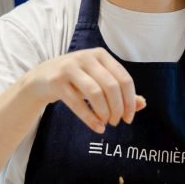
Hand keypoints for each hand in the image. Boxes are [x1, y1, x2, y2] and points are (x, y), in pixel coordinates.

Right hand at [27, 47, 145, 133]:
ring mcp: (70, 68)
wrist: (42, 78)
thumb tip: (142, 103)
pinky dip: (90, 118)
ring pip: (95, 93)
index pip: (124, 78)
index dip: (130, 100)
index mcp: (101, 55)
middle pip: (111, 86)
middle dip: (117, 108)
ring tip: (106, 123)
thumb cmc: (77, 80)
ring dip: (104, 112)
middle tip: (116, 122)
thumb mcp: (99, 81)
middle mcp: (86, 57)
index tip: (129, 117)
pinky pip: (77, 103)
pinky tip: (98, 128)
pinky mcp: (57, 82)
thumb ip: (121, 91)